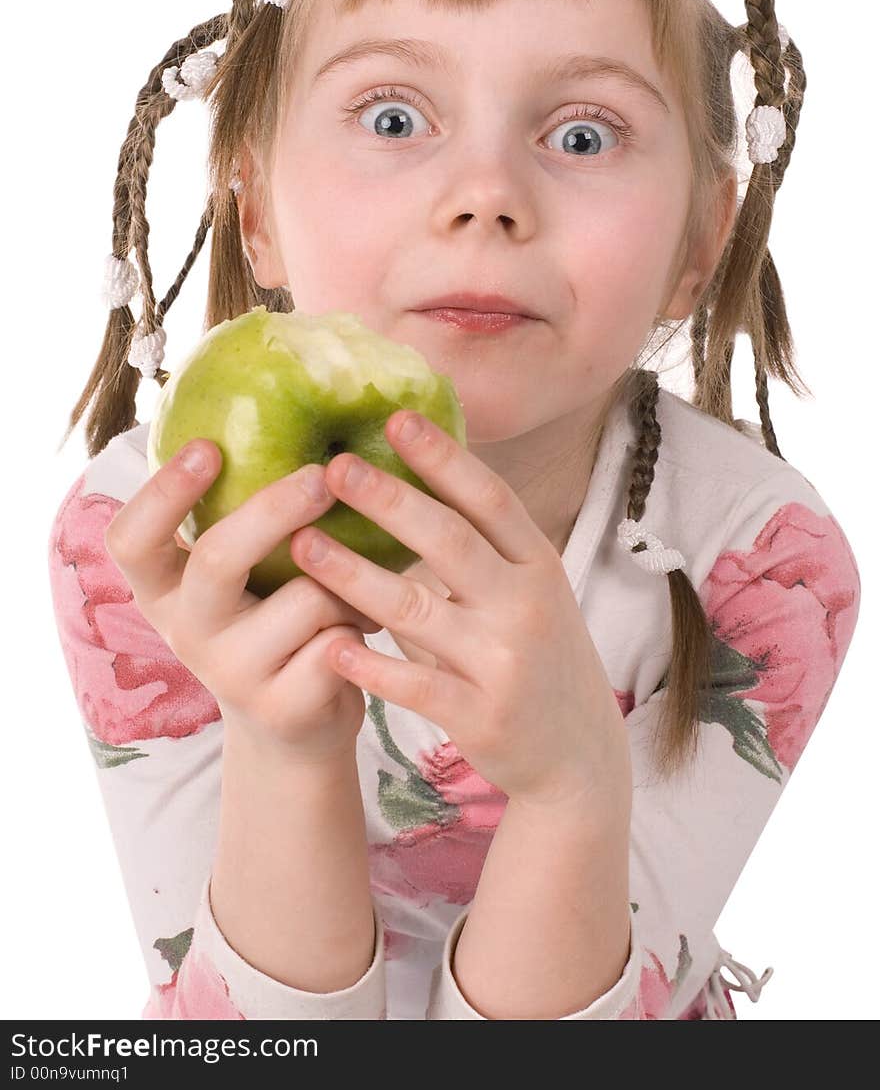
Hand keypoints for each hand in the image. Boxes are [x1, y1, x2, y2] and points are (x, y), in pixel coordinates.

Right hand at [103, 441, 385, 765]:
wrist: (295, 730)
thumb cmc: (274, 623)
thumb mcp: (244, 577)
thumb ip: (244, 520)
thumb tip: (299, 414)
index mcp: (165, 590)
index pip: (131, 538)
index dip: (163, 491)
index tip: (209, 445)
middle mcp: (185, 631)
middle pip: (218, 558)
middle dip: (275, 508)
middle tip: (323, 475)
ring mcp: (231, 675)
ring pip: (304, 597)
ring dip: (347, 580)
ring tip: (361, 582)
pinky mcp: (282, 707)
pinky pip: (339, 642)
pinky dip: (364, 623)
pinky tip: (367, 628)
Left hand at [289, 411, 631, 810]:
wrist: (577, 752)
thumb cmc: (536, 654)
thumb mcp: (528, 591)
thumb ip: (479, 544)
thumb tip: (412, 472)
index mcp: (538, 564)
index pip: (489, 498)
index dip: (443, 457)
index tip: (395, 418)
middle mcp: (527, 606)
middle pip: (451, 541)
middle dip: (389, 500)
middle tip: (334, 467)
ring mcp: (506, 663)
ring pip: (418, 611)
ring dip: (354, 576)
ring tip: (302, 546)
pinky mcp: (482, 717)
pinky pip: (416, 685)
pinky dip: (372, 666)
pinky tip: (331, 645)